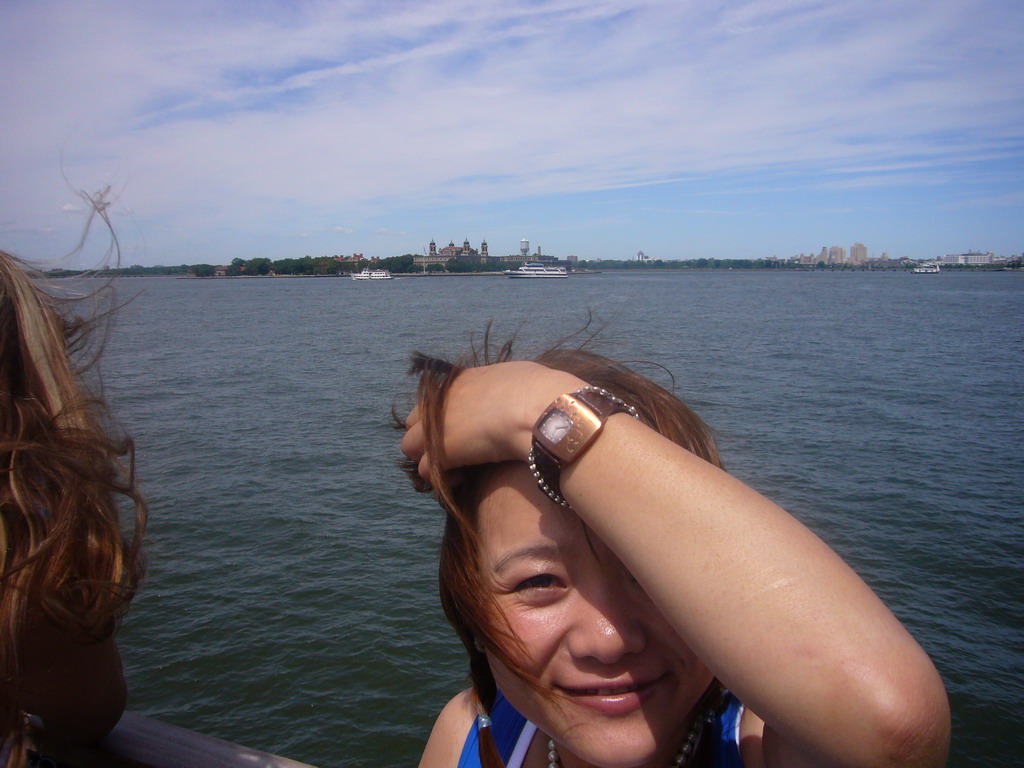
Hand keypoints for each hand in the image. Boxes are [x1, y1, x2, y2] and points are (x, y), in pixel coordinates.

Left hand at [401, 361, 583, 479]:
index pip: (433, 400)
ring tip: (459, 468)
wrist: (543, 411)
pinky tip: (463, 478)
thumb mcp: (519, 376)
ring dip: (432, 458)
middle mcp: (440, 400)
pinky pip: (425, 470)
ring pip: (411, 447)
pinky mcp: (438, 452)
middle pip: (414, 422)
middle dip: (431, 438)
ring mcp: (435, 425)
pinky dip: (441, 477)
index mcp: (459, 380)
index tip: (466, 431)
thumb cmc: (542, 393)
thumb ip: (503, 386)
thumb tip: (514, 390)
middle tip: (458, 451)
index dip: (445, 419)